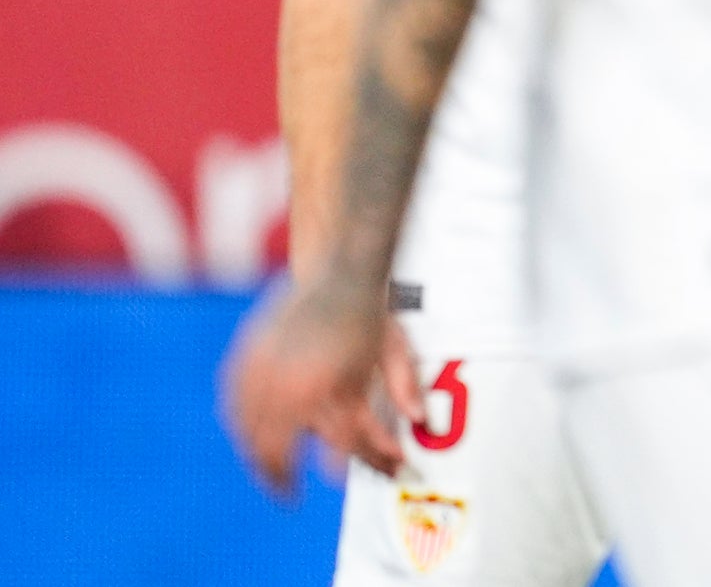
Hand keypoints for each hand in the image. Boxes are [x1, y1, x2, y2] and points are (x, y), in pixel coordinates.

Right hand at [221, 279, 404, 495]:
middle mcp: (292, 389)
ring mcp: (264, 376)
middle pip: (279, 454)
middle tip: (289, 495)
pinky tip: (250, 435)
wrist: (337, 270)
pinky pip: (236, 406)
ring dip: (258, 459)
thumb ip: (405, 388)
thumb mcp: (396, 351)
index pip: (347, 445)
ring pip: (251, 435)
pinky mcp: (246, 362)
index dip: (363, 462)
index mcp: (331, 390)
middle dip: (284, 480)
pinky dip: (241, 426)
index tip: (358, 473)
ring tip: (267, 473)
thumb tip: (419, 424)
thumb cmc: (369, 314)